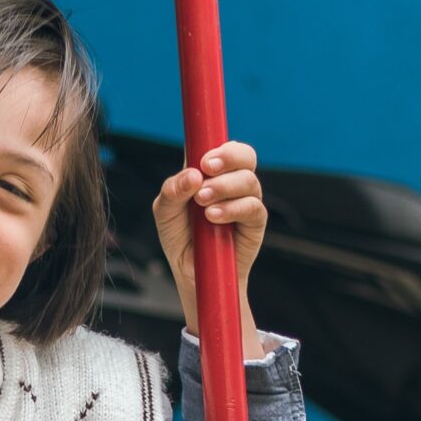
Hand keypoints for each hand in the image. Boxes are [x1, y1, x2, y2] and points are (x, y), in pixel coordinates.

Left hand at [152, 139, 267, 346]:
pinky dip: (233, 208)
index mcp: (209, 173)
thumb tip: (192, 175)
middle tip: (206, 168)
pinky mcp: (255, 223)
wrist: (192, 275)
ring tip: (202, 203)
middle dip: (228, 157)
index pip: (222, 146)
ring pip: (249, 180)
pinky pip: (254, 207)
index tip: (203, 157)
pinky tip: (213, 217)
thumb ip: (172, 192)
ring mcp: (245, 201)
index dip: (218, 145)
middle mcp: (231, 183)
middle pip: (245, 155)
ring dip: (224, 187)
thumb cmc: (180, 239)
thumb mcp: (165, 214)